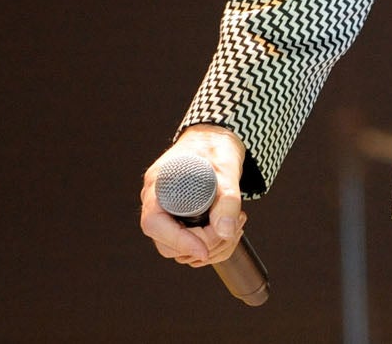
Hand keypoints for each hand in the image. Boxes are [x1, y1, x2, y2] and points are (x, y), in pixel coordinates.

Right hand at [139, 124, 246, 267]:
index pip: (154, 225)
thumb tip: (225, 233)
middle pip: (167, 244)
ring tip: (237, 221)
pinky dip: (212, 244)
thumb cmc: (216, 149)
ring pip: (180, 249)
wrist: (217, 140)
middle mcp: (156, 203)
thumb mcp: (226, 171)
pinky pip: (190, 245)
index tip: (204, 250)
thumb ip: (227, 201)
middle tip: (234, 226)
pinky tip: (230, 227)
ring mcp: (166, 214)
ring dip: (212, 246)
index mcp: (157, 187)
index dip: (178, 241)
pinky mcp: (179, 221)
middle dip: (203, 243)